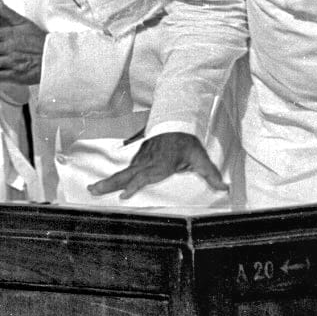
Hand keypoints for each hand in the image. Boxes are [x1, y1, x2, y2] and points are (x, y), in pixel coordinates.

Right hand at [88, 132, 228, 199]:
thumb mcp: (200, 157)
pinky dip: (117, 177)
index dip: (133, 185)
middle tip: (92, 190)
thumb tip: (224, 188)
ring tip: (93, 188)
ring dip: (108, 181)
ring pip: (123, 172)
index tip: (122, 195)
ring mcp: (141, 158)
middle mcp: (147, 162)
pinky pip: (127, 168)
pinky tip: (109, 182)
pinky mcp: (140, 156)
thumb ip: (210, 174)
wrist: (176, 120)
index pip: (143, 176)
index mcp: (159, 164)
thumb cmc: (187, 141)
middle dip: (108, 184)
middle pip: (125, 175)